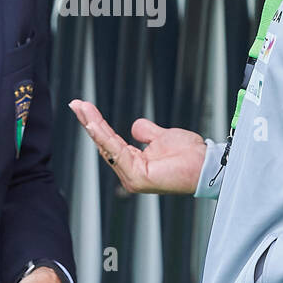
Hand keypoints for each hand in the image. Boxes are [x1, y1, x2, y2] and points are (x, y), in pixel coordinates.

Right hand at [68, 98, 206, 195]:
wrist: (206, 163)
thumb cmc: (190, 154)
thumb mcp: (162, 136)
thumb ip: (146, 132)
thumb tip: (134, 126)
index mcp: (134, 164)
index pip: (110, 142)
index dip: (97, 124)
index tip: (83, 106)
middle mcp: (130, 173)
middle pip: (104, 144)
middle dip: (89, 122)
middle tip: (75, 104)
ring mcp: (132, 177)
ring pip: (107, 147)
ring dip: (93, 126)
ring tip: (81, 109)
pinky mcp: (137, 178)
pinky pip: (117, 153)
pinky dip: (104, 138)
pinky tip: (94, 125)